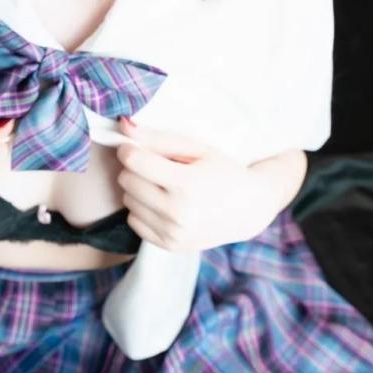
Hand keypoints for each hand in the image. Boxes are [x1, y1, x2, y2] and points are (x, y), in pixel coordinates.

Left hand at [114, 116, 278, 251]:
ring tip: (163, 186)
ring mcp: (173, 233)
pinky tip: (163, 204)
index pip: (134, 162)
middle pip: (126, 181)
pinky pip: (133, 221)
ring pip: (127, 201)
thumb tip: (123, 127)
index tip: (135, 146)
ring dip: (139, 189)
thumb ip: (158, 138)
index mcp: (186, 184)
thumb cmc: (222, 171)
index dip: (129, 149)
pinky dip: (143, 210)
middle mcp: (177, 213)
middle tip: (156, 166)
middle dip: (135, 169)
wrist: (249, 209)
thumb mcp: (196, 148)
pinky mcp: (169, 246)